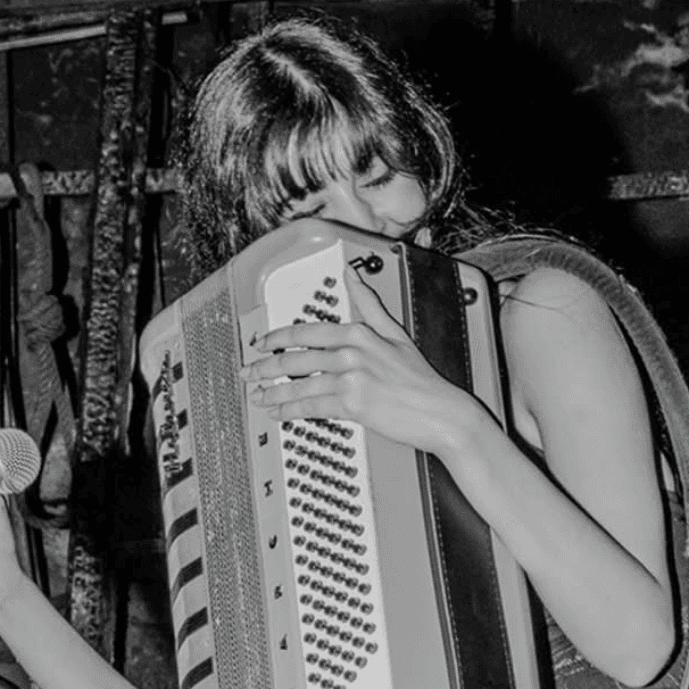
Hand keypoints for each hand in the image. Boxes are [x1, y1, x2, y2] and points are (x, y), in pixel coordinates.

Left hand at [240, 267, 479, 456]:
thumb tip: (352, 275)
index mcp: (358, 332)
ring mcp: (350, 378)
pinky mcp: (352, 404)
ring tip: (257, 395)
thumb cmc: (420, 378)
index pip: (305, 332)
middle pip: (295, 358)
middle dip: (265, 366)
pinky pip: (310, 407)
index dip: (277, 338)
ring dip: (272, 391)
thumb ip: (369, 304)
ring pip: (298, 384)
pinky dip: (289, 411)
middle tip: (247, 372)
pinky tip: (277, 413)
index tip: (261, 344)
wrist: (441, 412)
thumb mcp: (395, 332)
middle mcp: (351, 352)